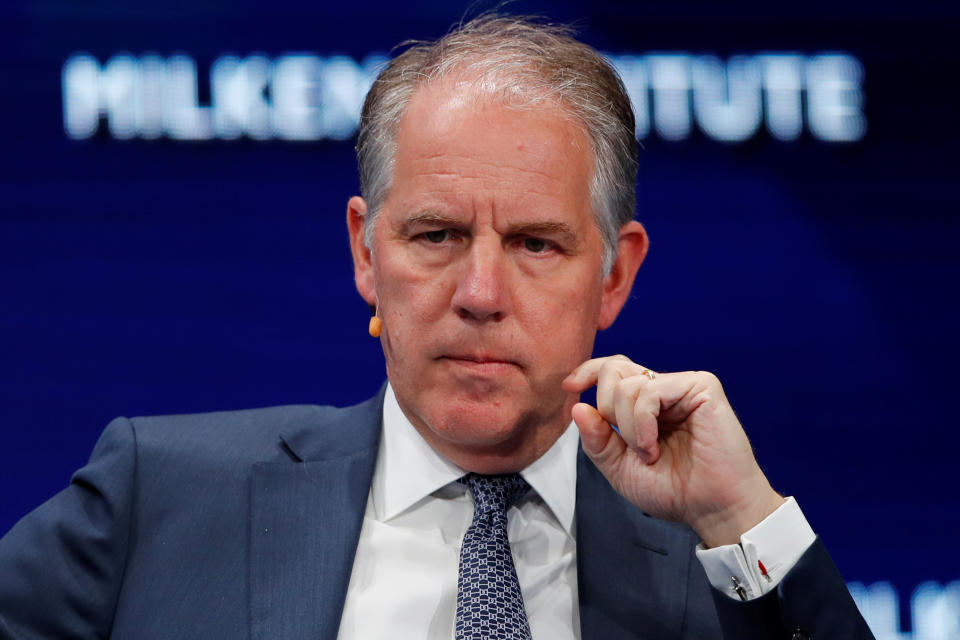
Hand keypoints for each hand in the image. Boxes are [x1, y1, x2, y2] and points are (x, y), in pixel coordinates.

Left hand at [562, 355, 784, 546]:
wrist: (713, 509)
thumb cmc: (674, 491)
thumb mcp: (620, 468)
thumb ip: (597, 439)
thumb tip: (578, 407)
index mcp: (645, 403)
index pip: (613, 370)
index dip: (588, 371)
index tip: (569, 387)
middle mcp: (663, 389)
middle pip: (614, 370)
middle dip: (607, 410)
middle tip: (627, 445)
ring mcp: (682, 385)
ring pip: (627, 384)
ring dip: (627, 427)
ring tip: (648, 454)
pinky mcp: (702, 386)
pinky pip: (650, 391)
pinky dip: (641, 423)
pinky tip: (652, 446)